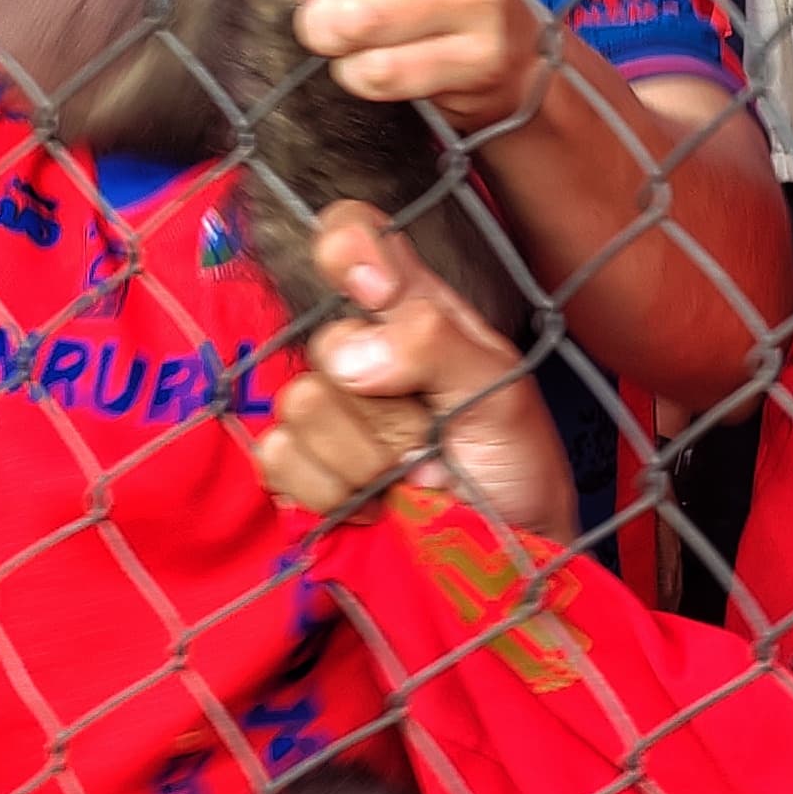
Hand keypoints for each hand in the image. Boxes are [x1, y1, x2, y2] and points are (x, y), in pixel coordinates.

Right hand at [256, 206, 574, 539]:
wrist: (505, 556)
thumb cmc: (513, 464)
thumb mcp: (502, 392)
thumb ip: (434, 344)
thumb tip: (351, 356)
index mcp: (413, 310)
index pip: (352, 237)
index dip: (348, 247)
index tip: (375, 293)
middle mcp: (361, 349)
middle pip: (326, 343)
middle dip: (386, 408)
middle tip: (432, 440)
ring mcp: (327, 410)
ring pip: (301, 406)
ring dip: (366, 458)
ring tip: (408, 480)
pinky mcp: (300, 470)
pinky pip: (279, 460)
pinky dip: (332, 492)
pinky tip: (373, 506)